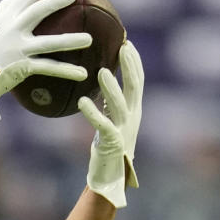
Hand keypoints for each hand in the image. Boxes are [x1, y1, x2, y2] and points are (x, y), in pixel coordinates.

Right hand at [0, 0, 93, 121]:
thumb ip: (4, 14)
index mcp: (3, 18)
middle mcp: (10, 30)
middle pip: (36, 11)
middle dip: (55, 0)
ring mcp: (16, 49)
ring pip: (47, 43)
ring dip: (69, 41)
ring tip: (89, 40)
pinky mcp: (21, 67)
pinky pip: (47, 69)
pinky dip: (66, 72)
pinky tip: (82, 74)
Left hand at [79, 40, 142, 207]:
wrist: (111, 177)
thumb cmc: (108, 146)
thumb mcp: (112, 119)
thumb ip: (110, 102)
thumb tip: (100, 80)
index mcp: (133, 110)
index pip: (137, 82)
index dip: (135, 62)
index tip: (128, 43)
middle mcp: (132, 118)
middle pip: (134, 88)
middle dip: (130, 66)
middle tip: (123, 46)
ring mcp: (123, 130)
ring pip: (119, 105)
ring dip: (111, 87)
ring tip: (102, 71)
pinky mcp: (111, 143)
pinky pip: (102, 125)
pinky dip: (93, 113)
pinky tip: (82, 103)